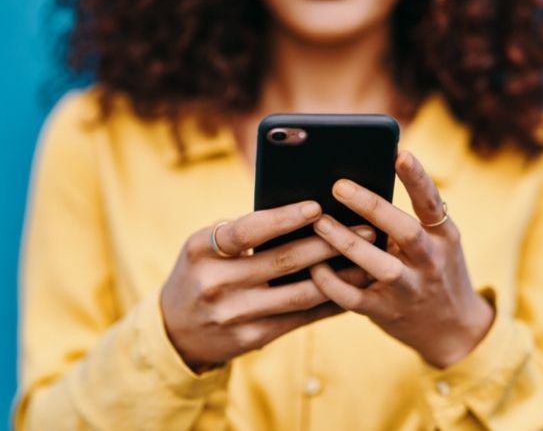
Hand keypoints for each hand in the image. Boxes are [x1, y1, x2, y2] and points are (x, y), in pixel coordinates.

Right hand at [161, 200, 374, 370]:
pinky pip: (299, 318)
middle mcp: (216, 283)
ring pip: (299, 293)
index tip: (317, 206)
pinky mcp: (251, 337)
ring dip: (339, 276)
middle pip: (282, 260)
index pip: (247, 229)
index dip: (283, 218)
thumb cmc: (199, 273)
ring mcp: (234, 314)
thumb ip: (240, 232)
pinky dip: (327, 303)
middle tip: (365, 228)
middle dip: (328, 243)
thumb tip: (302, 213)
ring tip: (368, 259)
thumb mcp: (203, 247)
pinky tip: (350, 289)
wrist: (175, 330)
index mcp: (202, 250)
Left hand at [309, 151, 494, 368]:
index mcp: (443, 236)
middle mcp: (430, 261)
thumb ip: (409, 218)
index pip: (431, 202)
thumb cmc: (434, 270)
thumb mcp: (436, 241)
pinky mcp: (386, 312)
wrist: (453, 329)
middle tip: (338, 185)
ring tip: (319, 221)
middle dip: (371, 206)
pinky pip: (354, 298)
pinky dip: (332, 282)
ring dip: (346, 242)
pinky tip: (313, 266)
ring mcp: (409, 289)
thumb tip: (362, 182)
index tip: (400, 153)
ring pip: (378, 265)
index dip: (417, 178)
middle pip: (404, 230)